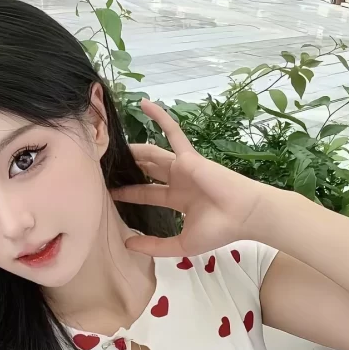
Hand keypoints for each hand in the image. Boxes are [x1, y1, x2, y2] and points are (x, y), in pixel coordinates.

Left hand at [111, 100, 272, 257]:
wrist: (242, 215)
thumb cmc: (216, 231)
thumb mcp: (180, 246)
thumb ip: (153, 246)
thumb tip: (126, 243)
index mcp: (178, 200)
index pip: (147, 193)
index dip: (129, 193)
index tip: (110, 192)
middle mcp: (179, 181)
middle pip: (147, 171)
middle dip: (129, 168)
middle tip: (107, 165)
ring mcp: (184, 166)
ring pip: (153, 153)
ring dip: (136, 148)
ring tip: (113, 142)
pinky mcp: (188, 156)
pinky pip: (172, 132)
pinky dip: (160, 117)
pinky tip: (143, 103)